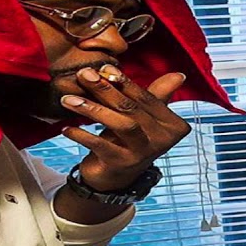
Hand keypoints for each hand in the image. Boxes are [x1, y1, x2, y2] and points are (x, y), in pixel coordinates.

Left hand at [60, 65, 190, 190]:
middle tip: (83, 74)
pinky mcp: (122, 165)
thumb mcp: (144, 117)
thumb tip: (178, 75)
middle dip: (105, 89)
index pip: (147, 98)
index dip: (125, 82)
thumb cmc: (129, 141)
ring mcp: (142, 153)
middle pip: (132, 108)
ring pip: (121, 124)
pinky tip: (67, 127)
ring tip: (68, 99)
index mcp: (173, 126)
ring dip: (93, 109)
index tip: (103, 68)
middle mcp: (162, 140)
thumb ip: (157, 95)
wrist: (115, 178)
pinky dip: (82, 135)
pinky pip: (100, 145)